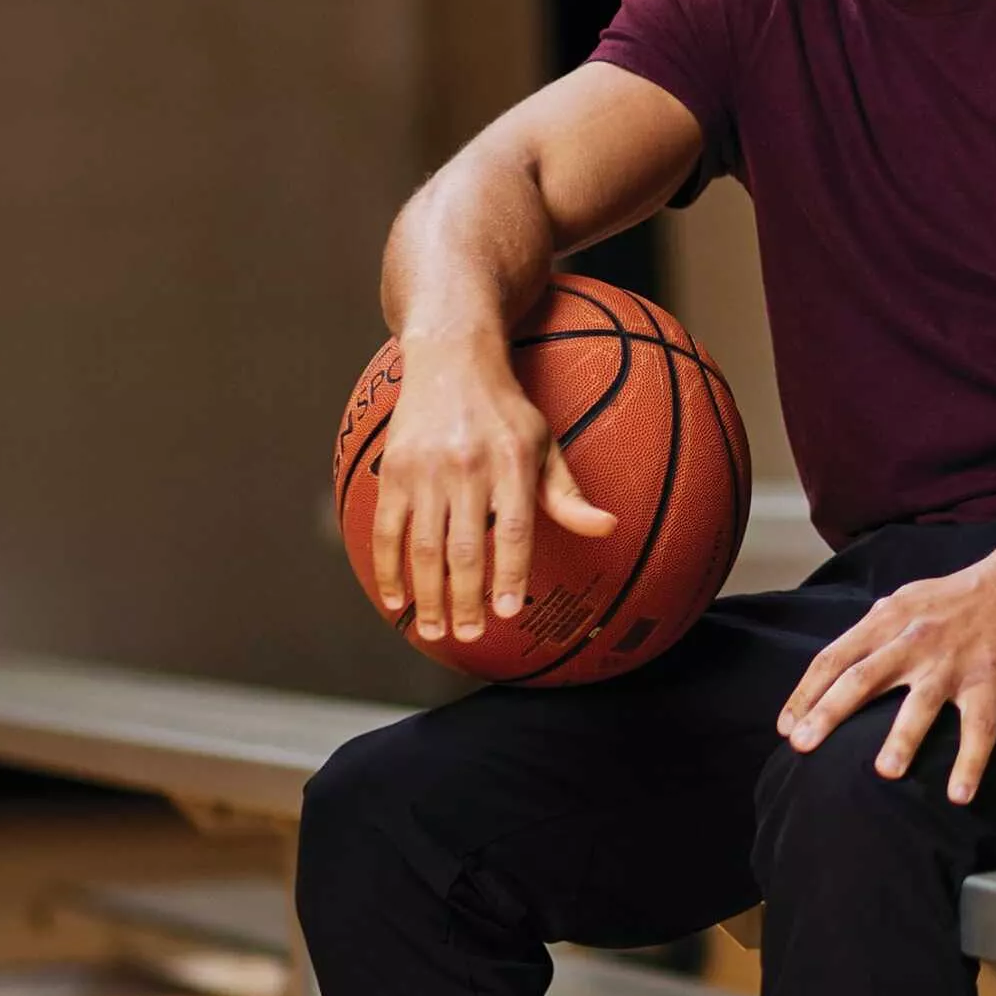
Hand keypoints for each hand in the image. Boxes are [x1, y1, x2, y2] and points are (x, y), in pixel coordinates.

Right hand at [370, 336, 616, 642]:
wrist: (452, 359)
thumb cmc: (506, 411)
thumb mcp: (545, 444)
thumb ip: (567, 494)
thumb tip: (608, 528)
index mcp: (513, 462)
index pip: (513, 530)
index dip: (510, 573)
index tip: (509, 612)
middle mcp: (468, 466)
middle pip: (465, 548)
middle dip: (465, 599)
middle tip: (469, 636)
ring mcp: (426, 469)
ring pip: (424, 546)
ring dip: (428, 595)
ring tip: (436, 630)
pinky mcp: (394, 470)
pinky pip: (387, 529)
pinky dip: (388, 569)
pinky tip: (397, 599)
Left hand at [778, 546, 995, 804]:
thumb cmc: (960, 597)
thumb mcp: (909, 600)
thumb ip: (877, 627)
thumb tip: (843, 657)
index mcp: (890, 619)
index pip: (836, 656)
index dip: (807, 693)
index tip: (785, 728)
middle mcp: (916, 639)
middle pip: (864, 677)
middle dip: (829, 712)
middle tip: (802, 746)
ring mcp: (954, 661)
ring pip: (923, 702)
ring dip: (903, 738)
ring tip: (884, 774)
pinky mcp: (992, 680)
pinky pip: (980, 726)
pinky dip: (971, 761)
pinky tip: (959, 794)